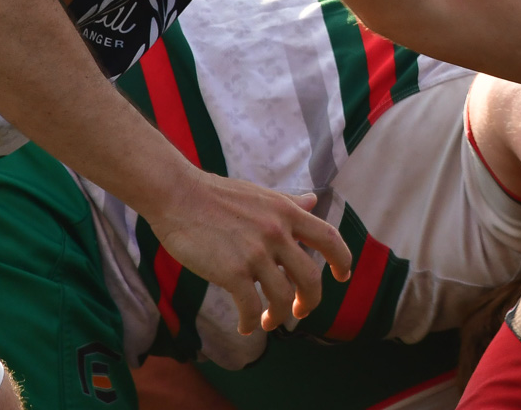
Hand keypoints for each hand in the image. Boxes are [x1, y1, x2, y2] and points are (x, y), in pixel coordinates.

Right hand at [142, 172, 352, 333]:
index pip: (329, 238)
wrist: (177, 195)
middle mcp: (277, 232)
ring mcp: (256, 253)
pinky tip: (245, 326)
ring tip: (267, 321)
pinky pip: (251, 308)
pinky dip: (251, 323)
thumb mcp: (260, 194)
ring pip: (282, 298)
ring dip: (279, 317)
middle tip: (301, 311)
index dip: (342, 260)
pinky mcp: (233, 271)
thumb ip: (288, 203)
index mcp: (286, 212)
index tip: (342, 276)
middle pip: (310, 278)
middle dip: (309, 301)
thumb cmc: (215, 194)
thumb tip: (313, 201)